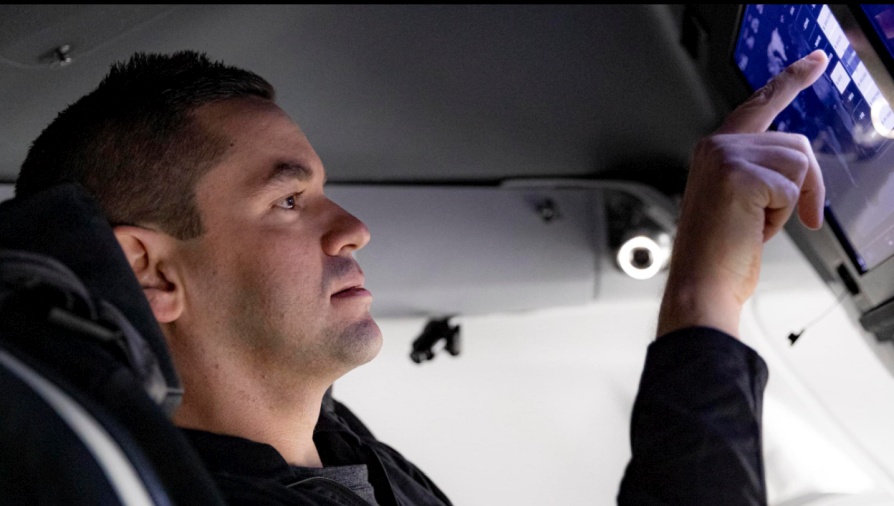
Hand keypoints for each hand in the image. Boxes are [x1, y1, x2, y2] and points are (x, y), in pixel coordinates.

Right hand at [657, 49, 828, 338]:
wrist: (701, 283)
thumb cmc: (719, 252)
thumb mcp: (741, 201)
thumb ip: (760, 170)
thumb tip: (799, 163)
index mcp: (715, 151)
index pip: (760, 106)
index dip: (790, 81)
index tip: (814, 64)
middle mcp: (716, 146)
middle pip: (795, 143)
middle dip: (805, 185)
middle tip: (793, 218)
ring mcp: (725, 158)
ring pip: (798, 163)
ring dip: (789, 202)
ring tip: (756, 224)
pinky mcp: (740, 175)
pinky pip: (791, 187)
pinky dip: (782, 216)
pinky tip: (752, 229)